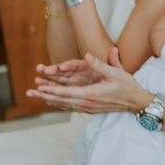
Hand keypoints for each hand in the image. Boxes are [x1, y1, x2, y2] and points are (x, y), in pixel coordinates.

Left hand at [27, 47, 152, 114]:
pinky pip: (70, 107)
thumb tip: (87, 55)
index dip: (52, 90)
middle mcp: (88, 103)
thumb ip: (100, 65)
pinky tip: (51, 102)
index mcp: (92, 94)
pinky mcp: (89, 109)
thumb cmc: (127, 86)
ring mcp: (88, 108)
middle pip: (61, 100)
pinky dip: (58, 104)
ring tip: (35, 96)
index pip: (67, 93)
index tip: (40, 87)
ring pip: (64, 105)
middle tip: (29, 92)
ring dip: (49, 100)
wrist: (135, 101)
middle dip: (44, 95)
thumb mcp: (116, 72)